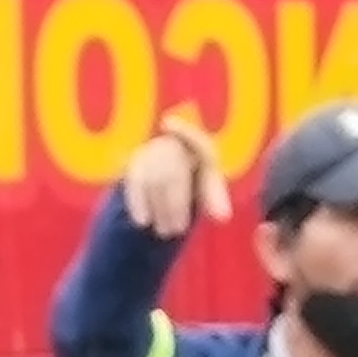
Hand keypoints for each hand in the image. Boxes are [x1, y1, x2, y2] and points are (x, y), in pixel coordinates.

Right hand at [120, 117, 223, 238]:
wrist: (166, 182)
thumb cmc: (193, 182)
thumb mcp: (207, 189)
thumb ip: (216, 199)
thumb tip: (223, 217)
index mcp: (198, 147)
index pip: (197, 141)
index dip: (185, 132)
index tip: (167, 125)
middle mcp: (173, 144)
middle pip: (174, 172)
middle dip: (176, 204)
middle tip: (178, 230)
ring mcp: (151, 152)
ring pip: (154, 179)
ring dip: (160, 208)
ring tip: (165, 232)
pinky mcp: (134, 164)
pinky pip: (135, 182)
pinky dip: (139, 203)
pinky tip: (142, 222)